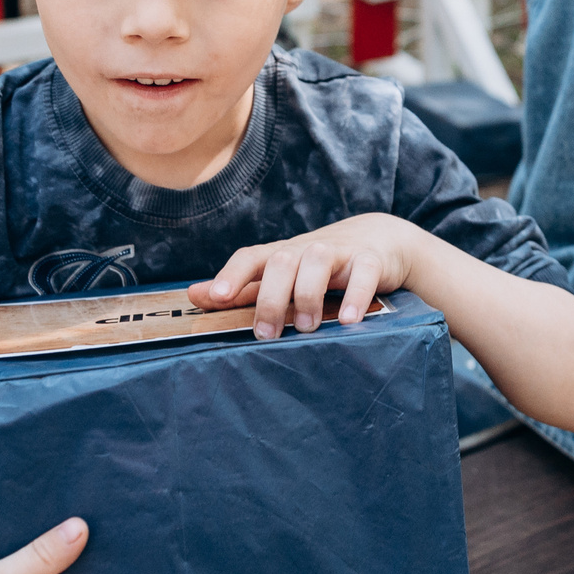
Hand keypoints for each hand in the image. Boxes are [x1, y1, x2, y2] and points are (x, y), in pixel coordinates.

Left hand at [189, 214, 418, 338]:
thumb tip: (194, 295)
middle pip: (281, 261)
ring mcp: (340, 252)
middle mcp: (307, 249)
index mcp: (281, 256)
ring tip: (307, 327)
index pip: (251, 258)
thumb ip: (241, 288)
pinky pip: (363, 272)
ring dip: (308, 294)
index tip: (217, 298)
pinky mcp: (371, 261)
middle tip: (266, 334)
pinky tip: (350, 321)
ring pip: (318, 260)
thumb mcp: (280, 275)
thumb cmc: (319, 265)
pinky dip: (356, 295)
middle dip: (271, 297)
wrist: (379, 240)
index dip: (232, 275)